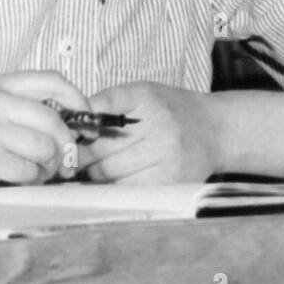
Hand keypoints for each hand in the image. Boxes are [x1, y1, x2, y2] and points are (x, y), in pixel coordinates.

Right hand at [0, 71, 84, 200]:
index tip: (84, 120)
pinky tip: (17, 180)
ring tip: (35, 172)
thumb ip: (12, 105)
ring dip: (48, 167)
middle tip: (65, 162)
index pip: (52, 79)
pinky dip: (30, 180)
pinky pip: (28, 171)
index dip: (77, 99)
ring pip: (45, 147)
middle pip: (54, 119)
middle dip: (67, 145)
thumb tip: (62, 121)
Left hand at [78, 82, 223, 183]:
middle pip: (101, 150)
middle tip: (73, 158)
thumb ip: (107, 103)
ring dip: (95, 174)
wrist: (215, 130)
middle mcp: (159, 128)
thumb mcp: (142, 94)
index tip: (68, 135)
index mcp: (147, 99)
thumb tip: (69, 122)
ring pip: (110, 173)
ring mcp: (167, 158)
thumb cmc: (170, 110)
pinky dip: (114, 187)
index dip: (79, 128)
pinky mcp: (170, 183)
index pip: (100, 113)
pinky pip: (127, 190)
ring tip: (94, 169)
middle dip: (81, 156)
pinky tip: (113, 181)